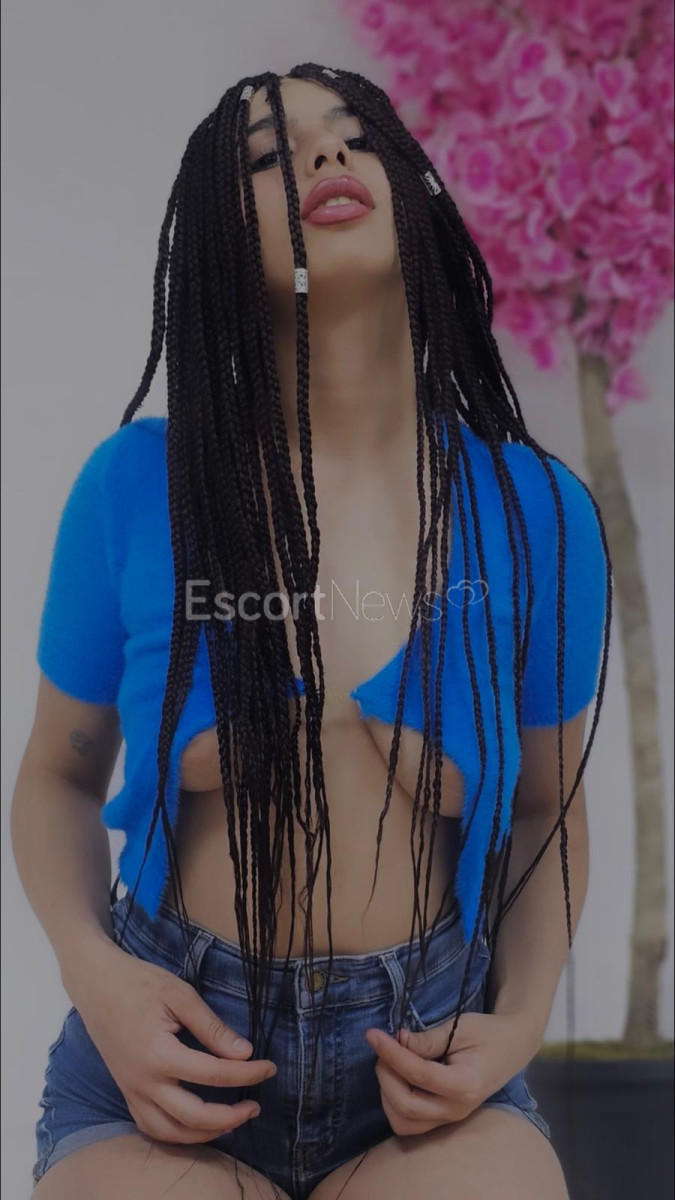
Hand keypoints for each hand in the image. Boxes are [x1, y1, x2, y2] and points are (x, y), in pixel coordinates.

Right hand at [72, 936, 276, 1144]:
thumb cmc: (139, 983)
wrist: (96, 984)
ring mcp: (132, 1091)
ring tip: (231, 1120)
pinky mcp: (126, 1092)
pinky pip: (151, 1127)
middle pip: (194, 1117)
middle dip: (230, 1117)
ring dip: (204, 1133)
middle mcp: (144, 1082)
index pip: (214, 1075)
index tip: (269, 1068)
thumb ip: (212, 1028)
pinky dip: (176, 1133)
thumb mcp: (180, 995)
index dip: (247, 1074)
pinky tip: (195, 1124)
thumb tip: (244, 1053)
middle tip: (255, 1106)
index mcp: (159, 1055)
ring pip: (170, 1132)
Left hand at [364, 1011, 539, 1136]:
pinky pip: (410, 1123)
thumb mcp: (460, 1027)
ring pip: (404, 1122)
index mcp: (465, 1085)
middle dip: (385, 1075)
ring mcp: (450, 1118)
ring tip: (389, 1063)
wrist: (511, 1047)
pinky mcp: (443, 1118)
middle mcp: (457, 1109)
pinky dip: (394, 1104)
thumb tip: (397, 1041)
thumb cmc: (487, 1033)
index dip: (391, 1053)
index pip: (418, 1074)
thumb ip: (429, 1039)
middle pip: (406, 1106)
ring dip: (387, 1093)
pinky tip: (396, 1077)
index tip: (372, 1034)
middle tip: (381, 1047)